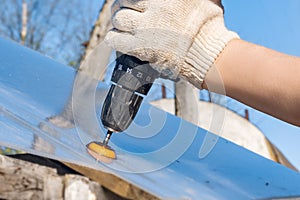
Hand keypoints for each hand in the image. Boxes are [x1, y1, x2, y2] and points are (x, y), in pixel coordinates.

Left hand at [105, 0, 237, 88]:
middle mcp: (154, 7)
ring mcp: (145, 27)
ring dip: (118, 21)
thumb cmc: (210, 28)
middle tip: (124, 12)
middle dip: (122, 6)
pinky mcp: (140, 47)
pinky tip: (116, 39)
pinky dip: (113, 38)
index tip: (134, 2)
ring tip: (121, 25)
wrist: (209, 54)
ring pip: (118, 18)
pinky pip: (115, 39)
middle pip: (124, 1)